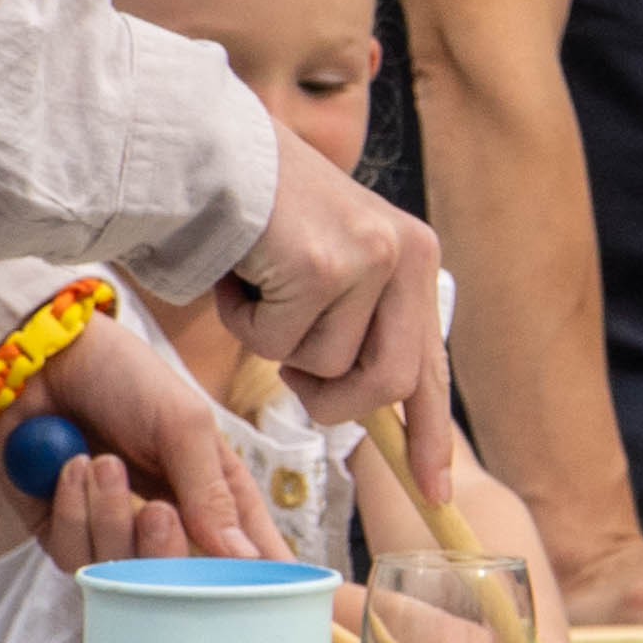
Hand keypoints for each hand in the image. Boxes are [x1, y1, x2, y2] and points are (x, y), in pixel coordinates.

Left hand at [0, 310, 267, 562]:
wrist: (43, 357)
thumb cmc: (123, 377)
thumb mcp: (184, 424)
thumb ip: (212, 494)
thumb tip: (245, 558)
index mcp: (211, 494)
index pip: (247, 554)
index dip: (258, 582)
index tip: (270, 607)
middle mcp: (166, 520)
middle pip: (180, 582)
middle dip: (165, 550)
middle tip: (158, 511)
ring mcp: (112, 532)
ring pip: (123, 575)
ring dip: (111, 517)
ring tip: (102, 463)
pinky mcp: (62, 533)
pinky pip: (73, 555)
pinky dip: (72, 511)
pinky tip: (70, 467)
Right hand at [213, 131, 456, 513]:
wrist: (206, 151)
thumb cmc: (258, 214)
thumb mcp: (329, 265)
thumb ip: (360, 324)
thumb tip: (377, 408)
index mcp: (414, 255)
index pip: (429, 364)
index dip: (429, 433)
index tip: (436, 491)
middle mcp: (404, 254)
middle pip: (387, 384)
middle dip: (333, 401)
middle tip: (292, 375)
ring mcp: (366, 259)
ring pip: (325, 369)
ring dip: (278, 348)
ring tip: (260, 288)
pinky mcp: (320, 267)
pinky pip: (278, 346)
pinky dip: (245, 324)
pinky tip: (240, 275)